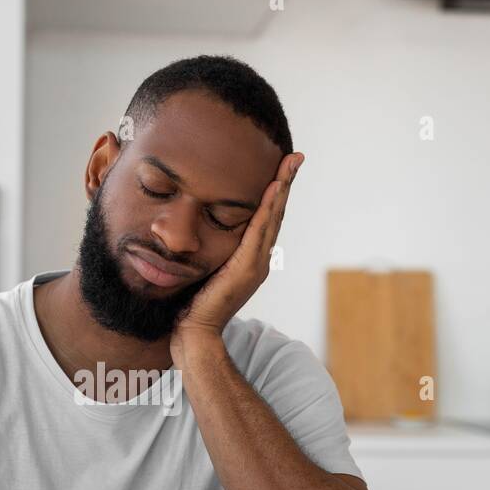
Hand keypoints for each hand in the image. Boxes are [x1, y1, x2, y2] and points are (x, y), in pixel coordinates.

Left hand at [171, 151, 303, 358]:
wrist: (195, 332)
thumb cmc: (193, 305)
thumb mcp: (205, 268)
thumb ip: (211, 252)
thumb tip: (198, 232)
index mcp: (250, 259)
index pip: (266, 219)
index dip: (275, 193)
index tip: (281, 168)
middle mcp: (259, 260)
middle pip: (276, 213)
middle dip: (286, 183)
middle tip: (295, 156)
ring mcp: (256, 264)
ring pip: (273, 218)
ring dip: (282, 188)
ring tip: (290, 164)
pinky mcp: (246, 268)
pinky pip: (259, 230)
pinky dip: (269, 207)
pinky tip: (274, 187)